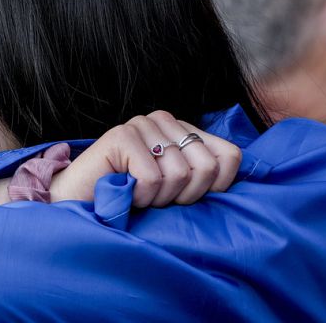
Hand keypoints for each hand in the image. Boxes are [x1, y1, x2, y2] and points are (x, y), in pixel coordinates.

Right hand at [50, 111, 241, 207]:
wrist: (77, 205)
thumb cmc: (129, 202)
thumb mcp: (175, 190)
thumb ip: (204, 178)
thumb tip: (248, 184)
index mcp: (183, 130)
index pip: (229, 156)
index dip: (216, 188)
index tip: (185, 200)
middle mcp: (164, 120)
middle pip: (206, 167)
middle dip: (183, 197)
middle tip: (156, 200)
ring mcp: (142, 124)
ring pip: (178, 175)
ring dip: (156, 199)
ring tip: (136, 195)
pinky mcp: (121, 135)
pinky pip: (152, 178)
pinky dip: (138, 197)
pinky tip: (123, 190)